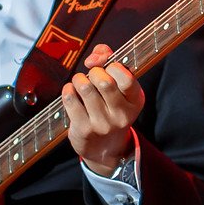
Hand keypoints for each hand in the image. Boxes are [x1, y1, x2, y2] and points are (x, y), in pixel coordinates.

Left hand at [64, 44, 143, 173]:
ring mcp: (103, 124)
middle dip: (94, 72)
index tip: (107, 67)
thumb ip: (109, 60)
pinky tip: (71, 93)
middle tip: (91, 76)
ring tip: (79, 82)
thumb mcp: (119, 87)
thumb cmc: (110, 107)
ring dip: (78, 79)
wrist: (105, 147)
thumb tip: (94, 57)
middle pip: (104, 82)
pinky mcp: (85, 129)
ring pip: (85, 88)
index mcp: (135, 101)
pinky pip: (70, 99)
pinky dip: (68, 91)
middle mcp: (122, 114)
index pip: (126, 78)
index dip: (112, 66)